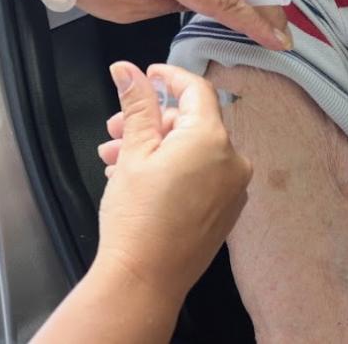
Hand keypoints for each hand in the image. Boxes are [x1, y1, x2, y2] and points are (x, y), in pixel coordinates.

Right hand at [91, 63, 251, 294]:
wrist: (145, 279)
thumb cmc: (137, 217)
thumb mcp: (133, 151)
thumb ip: (136, 103)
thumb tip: (127, 69)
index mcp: (212, 139)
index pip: (195, 90)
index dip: (168, 76)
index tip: (146, 75)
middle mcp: (232, 162)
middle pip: (190, 122)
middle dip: (150, 121)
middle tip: (115, 129)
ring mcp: (232, 190)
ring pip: (192, 150)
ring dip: (154, 147)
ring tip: (114, 159)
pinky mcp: (225, 212)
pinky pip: (200, 175)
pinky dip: (172, 169)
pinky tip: (136, 178)